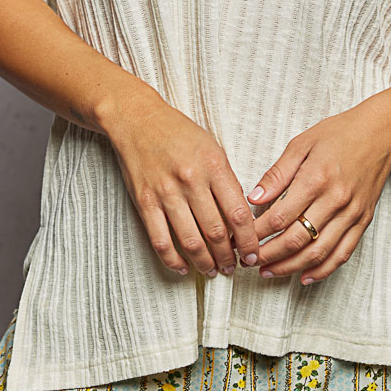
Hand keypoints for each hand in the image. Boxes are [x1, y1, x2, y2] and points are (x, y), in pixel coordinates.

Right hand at [109, 97, 260, 278]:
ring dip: (205, 263)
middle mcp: (191, 180)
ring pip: (191, 241)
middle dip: (228, 257)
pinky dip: (173, 260)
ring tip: (213, 271)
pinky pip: (160, 240)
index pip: (239, 214)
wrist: (138, 120)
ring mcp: (166, 193)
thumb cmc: (178, 133)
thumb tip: (239, 217)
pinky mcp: (144, 202)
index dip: (248, 241)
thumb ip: (227, 181)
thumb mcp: (213, 148)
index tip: (252, 254)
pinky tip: (183, 268)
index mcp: (213, 166)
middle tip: (233, 268)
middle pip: (216, 232)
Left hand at [243, 96, 390, 284]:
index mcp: (316, 178)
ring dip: (290, 267)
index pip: (279, 216)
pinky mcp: (363, 221)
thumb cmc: (339, 134)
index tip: (241, 237)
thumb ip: (277, 173)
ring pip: (318, 252)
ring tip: (268, 272)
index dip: (257, 232)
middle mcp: (335, 200)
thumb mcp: (302, 143)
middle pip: (296, 239)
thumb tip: (253, 198)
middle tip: (248, 260)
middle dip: (268, 255)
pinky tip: (304, 276)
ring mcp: (352, 214)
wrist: (381, 134)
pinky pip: (343, 253)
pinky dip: (323, 270)